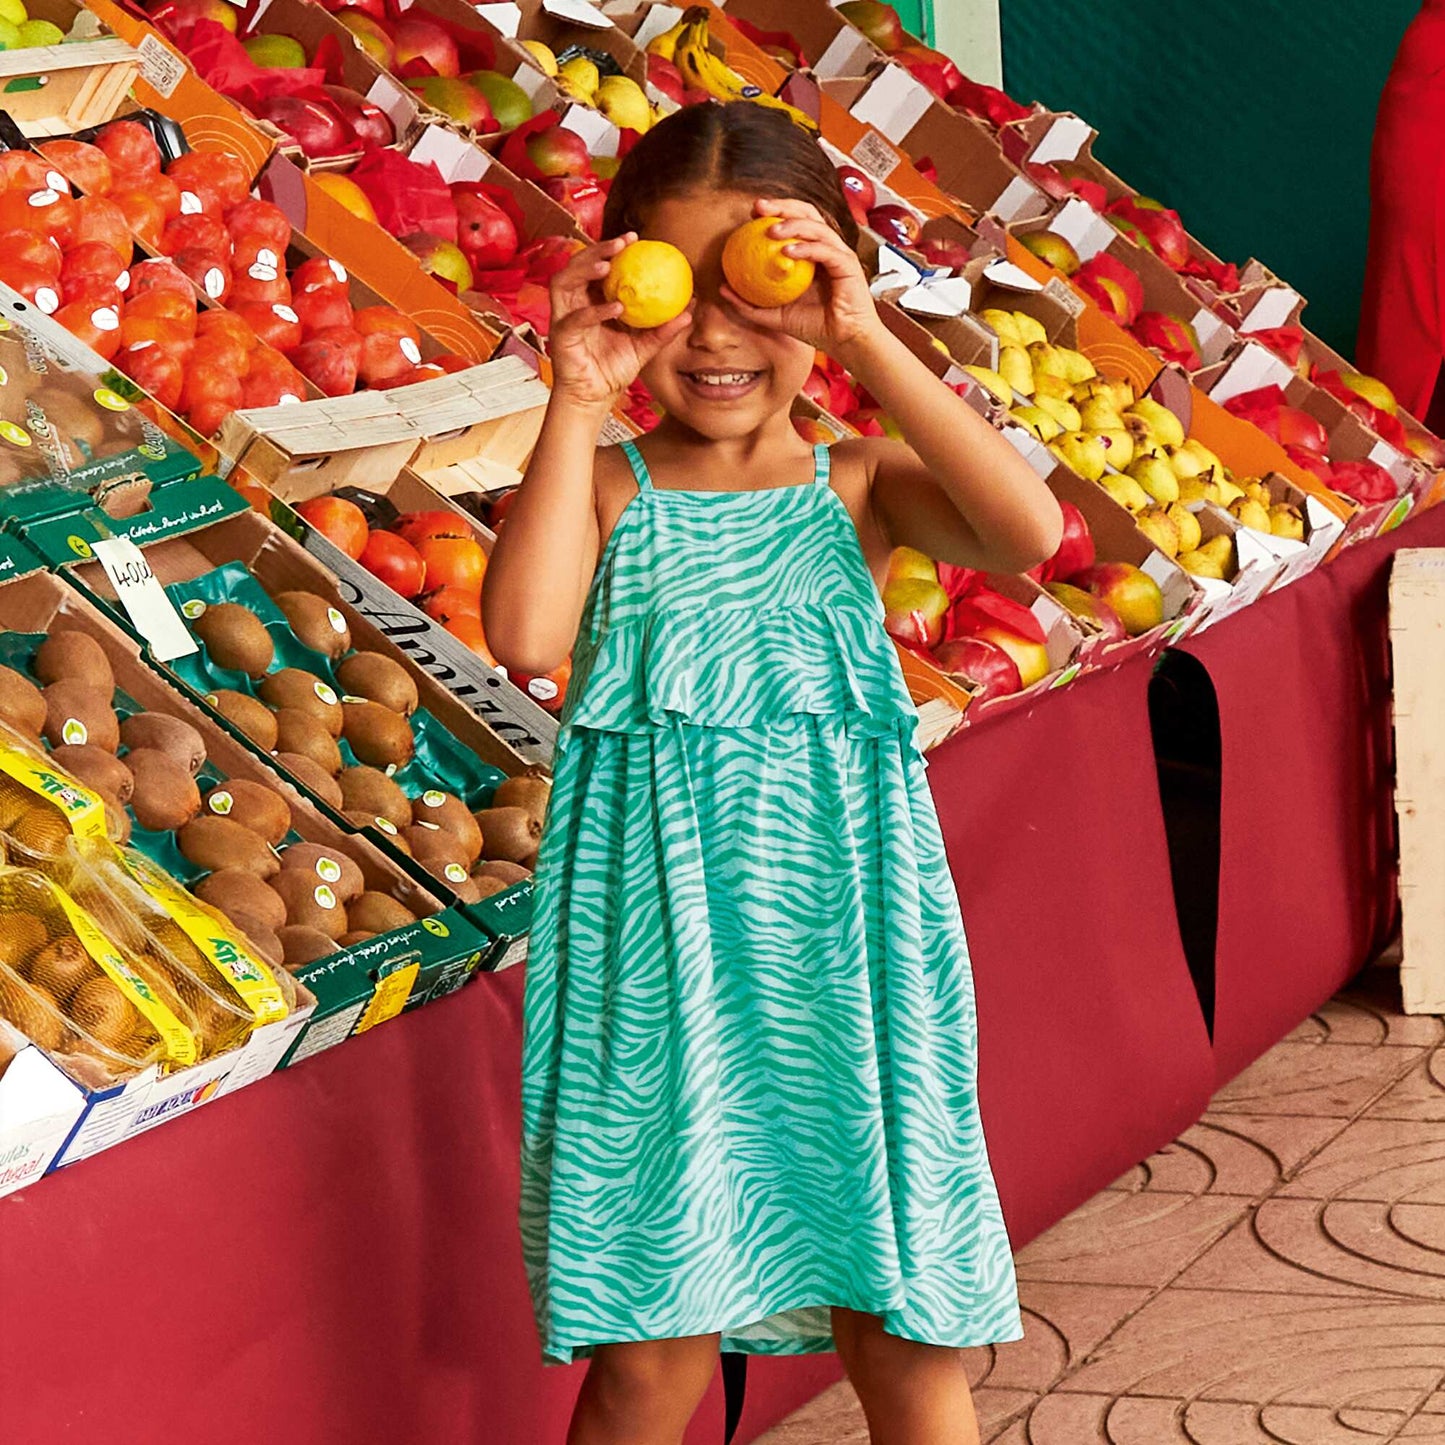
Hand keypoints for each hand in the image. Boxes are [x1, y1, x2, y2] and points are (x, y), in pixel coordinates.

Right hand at [547, 234, 692, 410]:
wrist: (595, 397)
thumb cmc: (614, 369)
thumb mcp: (644, 346)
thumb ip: (663, 329)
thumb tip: (690, 311)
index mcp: (590, 299)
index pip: (596, 266)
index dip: (611, 248)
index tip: (634, 238)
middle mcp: (573, 303)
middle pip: (576, 265)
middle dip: (596, 249)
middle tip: (621, 243)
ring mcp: (563, 317)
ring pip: (564, 281)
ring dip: (585, 269)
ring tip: (608, 265)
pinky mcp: (560, 336)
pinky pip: (575, 318)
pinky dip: (595, 311)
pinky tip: (616, 307)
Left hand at [720, 198, 883, 358]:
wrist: (843, 341)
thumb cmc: (814, 327)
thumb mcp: (774, 315)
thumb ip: (749, 302)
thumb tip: (722, 289)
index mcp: (811, 253)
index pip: (793, 221)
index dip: (774, 212)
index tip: (750, 214)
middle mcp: (825, 247)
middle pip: (806, 213)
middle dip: (782, 205)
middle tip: (758, 208)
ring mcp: (838, 253)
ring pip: (817, 226)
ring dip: (793, 223)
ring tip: (771, 230)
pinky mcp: (847, 265)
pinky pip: (825, 250)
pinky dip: (807, 247)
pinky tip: (788, 251)